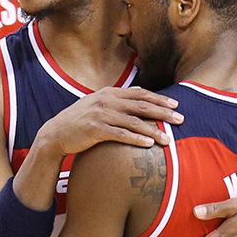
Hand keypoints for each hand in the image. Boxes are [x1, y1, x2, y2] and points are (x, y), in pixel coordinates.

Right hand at [38, 87, 183, 155]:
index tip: (175, 105)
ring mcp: (100, 114)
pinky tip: (149, 144)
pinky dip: (136, 139)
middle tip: (180, 119)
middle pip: (141, 105)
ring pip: (134, 121)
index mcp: (109, 92)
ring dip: (154, 130)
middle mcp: (106, 100)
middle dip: (163, 112)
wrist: (56, 134)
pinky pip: (120, 134)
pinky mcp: (95, 129)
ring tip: (168, 139)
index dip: (159, 99)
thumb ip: (118, 99)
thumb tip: (139, 93)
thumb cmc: (80, 121)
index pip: (140, 94)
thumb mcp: (98, 103)